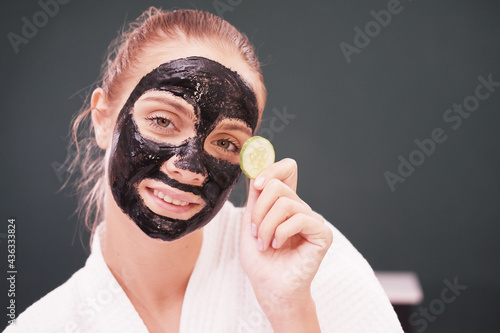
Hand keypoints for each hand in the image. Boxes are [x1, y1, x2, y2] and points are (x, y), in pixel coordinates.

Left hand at [239, 158, 332, 331]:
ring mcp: (312, 220)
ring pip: (284, 203)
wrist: (269, 288)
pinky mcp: (322, 233)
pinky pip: (299, 218)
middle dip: (259, 210)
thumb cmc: (259, 260)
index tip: (255, 184)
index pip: (287, 169)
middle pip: (277, 185)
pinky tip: (278, 246)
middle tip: (256, 232)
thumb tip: (257, 173)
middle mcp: (300, 208)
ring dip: (266, 226)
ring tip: (264, 243)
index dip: (272, 168)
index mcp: (284, 203)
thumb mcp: (250, 223)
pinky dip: (281, 233)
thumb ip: (255, 198)